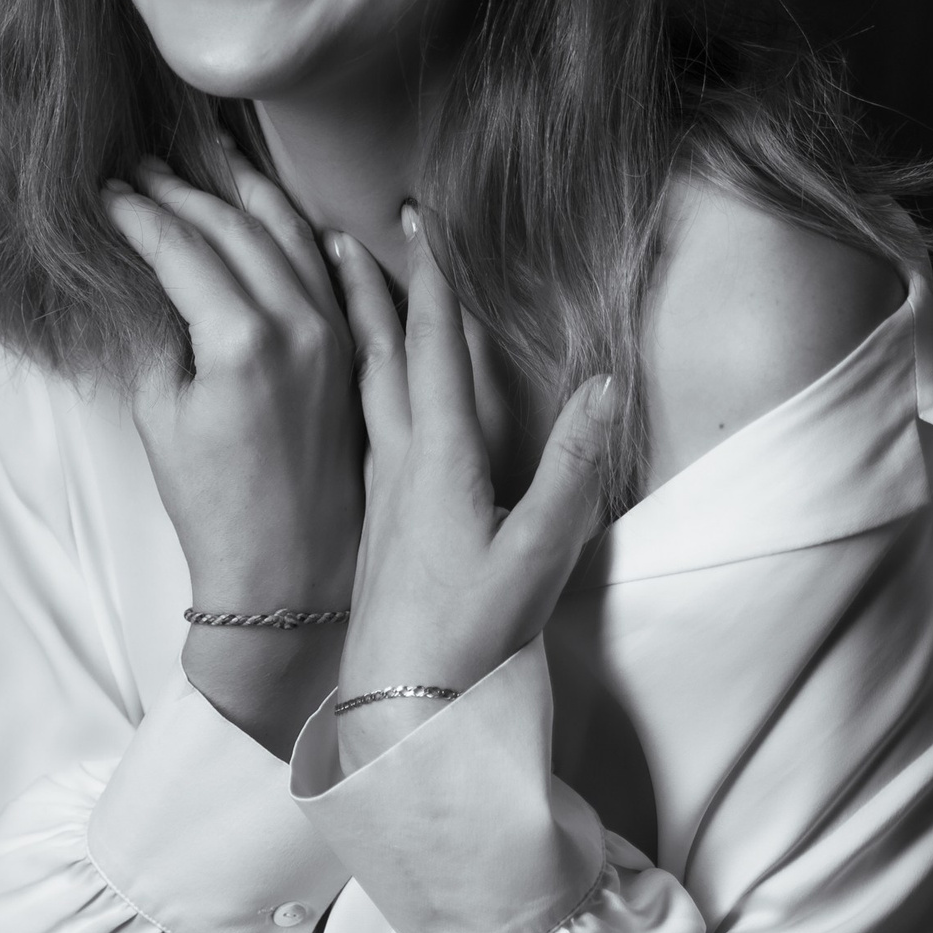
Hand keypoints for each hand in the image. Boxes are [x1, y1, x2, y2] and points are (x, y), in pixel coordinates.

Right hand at [102, 150, 363, 754]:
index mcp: (240, 339)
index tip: (105, 191)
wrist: (285, 571)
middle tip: (141, 167)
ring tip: (206, 159)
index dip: (137, 212)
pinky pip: (322, 267)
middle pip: (232, 227)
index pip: (179, 245)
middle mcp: (296, 323)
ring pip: (287, 234)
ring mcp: (332, 333)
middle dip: (182, 190)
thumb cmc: (213, 503)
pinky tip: (272, 207)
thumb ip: (154, 329)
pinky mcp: (349, 351)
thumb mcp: (158, 412)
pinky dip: (293, 229)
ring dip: (243, 191)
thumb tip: (143, 271)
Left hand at [330, 208, 614, 765]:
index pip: (434, 350)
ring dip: (353, 331)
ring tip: (328, 287)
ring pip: (360, 390)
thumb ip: (573, 468)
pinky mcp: (372, 527)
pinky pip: (355, 427)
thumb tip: (605, 382)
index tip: (416, 218)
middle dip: (366, 289)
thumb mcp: (537, 556)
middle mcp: (397, 466)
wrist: (394, 714)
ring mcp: (378, 497)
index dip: (431, 281)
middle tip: (337, 230)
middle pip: (380, 356)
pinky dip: (351, 384)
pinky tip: (351, 390)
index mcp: (437, 461)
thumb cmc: (469, 641)